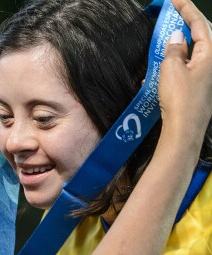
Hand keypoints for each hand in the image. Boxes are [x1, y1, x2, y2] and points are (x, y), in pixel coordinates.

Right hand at [159, 0, 211, 144]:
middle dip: (185, 27)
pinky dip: (173, 68)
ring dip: (176, 50)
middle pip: (199, 38)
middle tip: (171, 17)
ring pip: (191, 56)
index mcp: (210, 55)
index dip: (186, 9)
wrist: (183, 132)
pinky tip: (158, 74)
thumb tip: (176, 38)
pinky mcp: (196, 92)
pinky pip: (185, 72)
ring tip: (161, 46)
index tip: (175, 0)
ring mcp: (204, 80)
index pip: (199, 24)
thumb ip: (173, 50)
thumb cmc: (180, 100)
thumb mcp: (171, 69)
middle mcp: (210, 66)